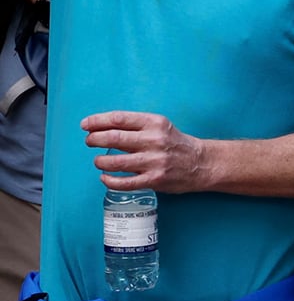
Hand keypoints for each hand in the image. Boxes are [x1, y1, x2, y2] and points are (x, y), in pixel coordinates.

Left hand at [83, 112, 211, 192]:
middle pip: (113, 138)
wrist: (202, 163)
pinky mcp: (154, 179)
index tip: (85, 125)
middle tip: (89, 141)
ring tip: (98, 161)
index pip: (119, 118)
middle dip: (94, 139)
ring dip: (99, 161)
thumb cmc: (175, 144)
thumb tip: (103, 129)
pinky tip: (105, 178)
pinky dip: (109, 181)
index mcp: (155, 123)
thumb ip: (136, 127)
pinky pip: (124, 182)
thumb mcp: (160, 127)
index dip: (97, 121)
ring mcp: (154, 161)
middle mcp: (154, 140)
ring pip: (114, 162)